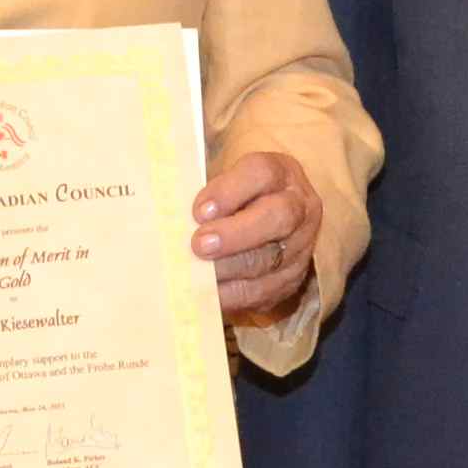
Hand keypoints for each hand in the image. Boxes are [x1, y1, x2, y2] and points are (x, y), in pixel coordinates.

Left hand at [193, 153, 319, 325]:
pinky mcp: (291, 280)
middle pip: (277, 217)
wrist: (262, 226)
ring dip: (230, 267)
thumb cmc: (232, 199)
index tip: (199, 211)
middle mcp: (299, 207)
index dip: (230, 191)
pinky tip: (208, 292)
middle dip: (236, 233)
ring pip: (269, 259)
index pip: (262, 173)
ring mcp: (299, 246)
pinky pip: (264, 290)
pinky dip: (232, 294)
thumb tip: (168, 205)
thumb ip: (203, 190)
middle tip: (199, 244)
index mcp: (280, 173)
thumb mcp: (223, 182)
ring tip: (198, 272)